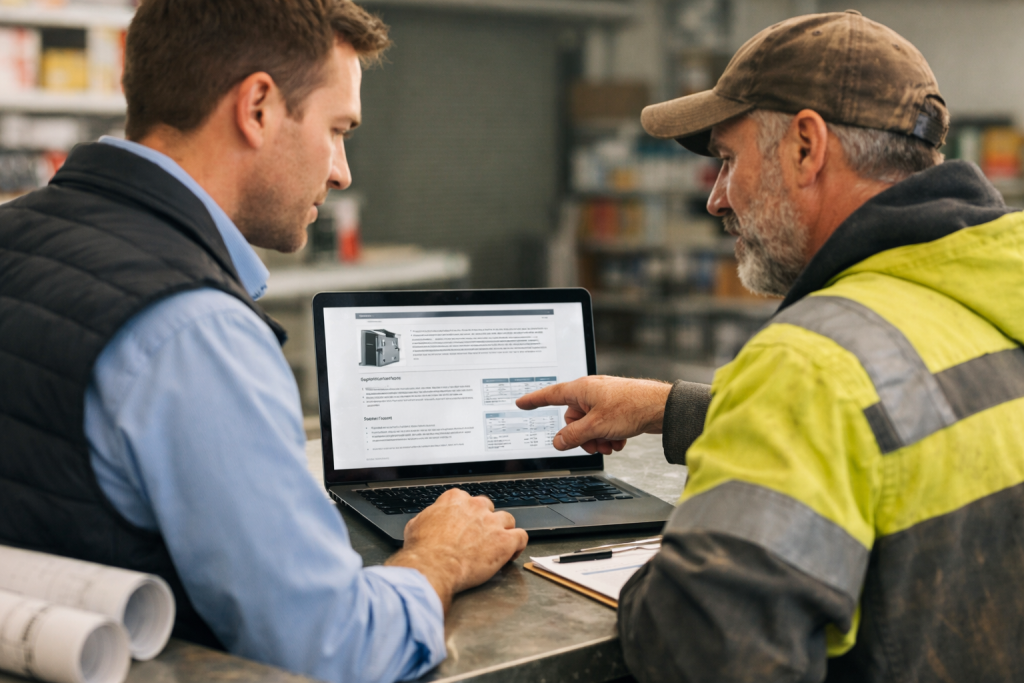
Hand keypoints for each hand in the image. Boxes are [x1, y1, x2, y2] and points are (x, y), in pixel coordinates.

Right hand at [385, 489, 527, 612]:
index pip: (467, 500)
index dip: (466, 514)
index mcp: (455, 499)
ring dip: (503, 531)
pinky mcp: (505, 541)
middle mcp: (476, 506)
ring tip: (497, 545)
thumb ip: (429, 517)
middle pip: (488, 508)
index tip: (464, 525)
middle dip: (485, 521)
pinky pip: (521, 536)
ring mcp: (492, 522)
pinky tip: (511, 553)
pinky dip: (518, 545)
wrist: (432, 567)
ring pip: (507, 520)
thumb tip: (428, 521)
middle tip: (478, 537)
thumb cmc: (422, 550)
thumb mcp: (416, 525)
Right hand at [515, 376, 671, 454]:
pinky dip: (608, 436)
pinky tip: (619, 441)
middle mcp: (591, 392)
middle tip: (595, 445)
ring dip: (597, 439)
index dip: (534, 400)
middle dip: (582, 436)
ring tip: (610, 444)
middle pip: (572, 419)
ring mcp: (604, 400)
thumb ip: (573, 436)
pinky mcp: (616, 408)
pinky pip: (603, 425)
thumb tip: (558, 442)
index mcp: (582, 389)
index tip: (521, 402)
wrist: (661, 407)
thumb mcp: (596, 426)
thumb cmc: (631, 407)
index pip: (550, 395)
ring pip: (589, 425)